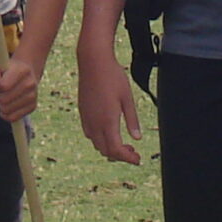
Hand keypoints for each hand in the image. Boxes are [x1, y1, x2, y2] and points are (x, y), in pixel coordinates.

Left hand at [0, 54, 42, 125]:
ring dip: (1, 105)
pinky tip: (7, 106)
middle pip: (3, 100)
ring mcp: (33, 96)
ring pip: (6, 110)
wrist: (25, 74)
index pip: (3, 86)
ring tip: (5, 96)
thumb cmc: (6, 71)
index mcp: (22, 71)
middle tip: (1, 90)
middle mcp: (30, 83)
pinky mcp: (32, 106)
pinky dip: (6, 114)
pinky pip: (13, 118)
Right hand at [76, 45, 142, 164]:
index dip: (128, 158)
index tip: (138, 159)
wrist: (93, 62)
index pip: (116, 150)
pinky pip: (90, 134)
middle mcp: (95, 123)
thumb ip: (132, 120)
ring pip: (97, 144)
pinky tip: (110, 132)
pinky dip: (100, 140)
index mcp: (108, 121)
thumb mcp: (127, 98)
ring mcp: (87, 118)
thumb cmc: (113, 77)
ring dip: (110, 149)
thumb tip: (137, 138)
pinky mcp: (83, 113)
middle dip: (120, 156)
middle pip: (106, 151)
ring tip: (124, 144)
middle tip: (134, 152)